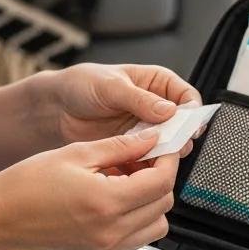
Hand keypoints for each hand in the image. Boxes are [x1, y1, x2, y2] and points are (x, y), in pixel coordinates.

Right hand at [0, 128, 177, 249]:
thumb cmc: (26, 185)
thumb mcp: (76, 153)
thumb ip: (120, 147)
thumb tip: (151, 139)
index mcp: (106, 202)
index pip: (161, 182)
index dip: (167, 160)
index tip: (163, 146)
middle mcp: (111, 231)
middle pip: (164, 204)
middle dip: (161, 178)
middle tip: (144, 159)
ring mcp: (107, 247)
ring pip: (157, 225)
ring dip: (153, 200)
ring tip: (130, 180)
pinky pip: (138, 237)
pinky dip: (139, 218)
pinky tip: (118, 198)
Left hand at [50, 63, 202, 163]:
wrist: (56, 108)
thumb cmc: (81, 85)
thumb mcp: (111, 87)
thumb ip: (140, 99)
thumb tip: (169, 111)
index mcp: (157, 83)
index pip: (187, 97)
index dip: (192, 112)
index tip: (188, 126)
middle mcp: (156, 107)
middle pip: (182, 125)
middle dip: (180, 137)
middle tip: (173, 146)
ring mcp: (146, 129)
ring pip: (168, 144)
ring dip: (164, 153)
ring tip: (154, 157)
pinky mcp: (134, 148)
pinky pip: (149, 158)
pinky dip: (147, 165)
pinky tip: (139, 166)